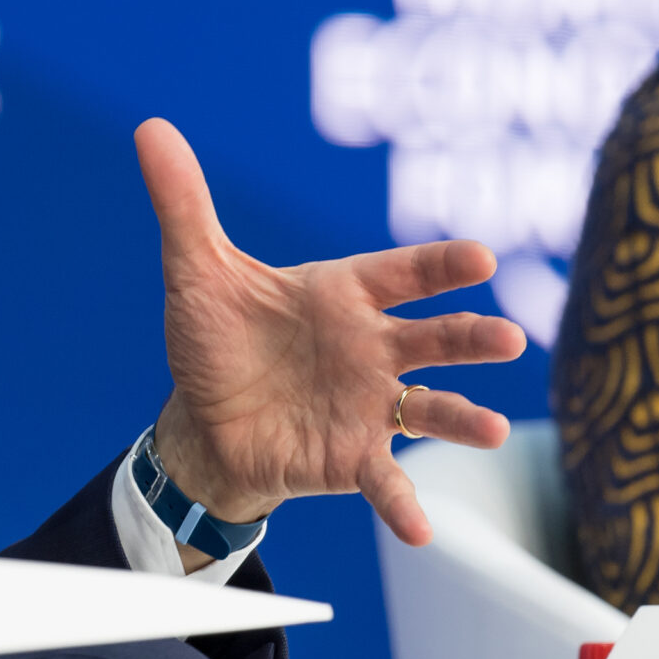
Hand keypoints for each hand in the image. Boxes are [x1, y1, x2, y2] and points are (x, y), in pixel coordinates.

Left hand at [133, 119, 524, 550]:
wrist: (205, 420)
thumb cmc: (218, 339)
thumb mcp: (196, 271)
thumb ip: (184, 202)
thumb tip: (149, 128)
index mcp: (344, 294)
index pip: (402, 273)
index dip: (440, 265)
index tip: (482, 257)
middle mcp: (371, 347)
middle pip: (435, 337)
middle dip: (471, 337)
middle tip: (508, 337)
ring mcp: (370, 405)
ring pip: (430, 408)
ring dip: (463, 418)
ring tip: (492, 429)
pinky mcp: (354, 457)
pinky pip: (387, 482)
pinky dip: (404, 505)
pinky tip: (421, 531)